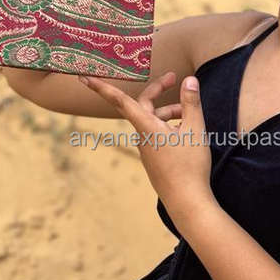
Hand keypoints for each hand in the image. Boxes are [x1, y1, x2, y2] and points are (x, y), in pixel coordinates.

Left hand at [78, 70, 214, 225]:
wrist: (186, 202)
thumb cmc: (190, 166)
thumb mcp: (195, 129)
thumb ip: (191, 102)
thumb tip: (189, 80)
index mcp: (146, 127)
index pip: (120, 100)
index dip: (102, 86)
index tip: (84, 76)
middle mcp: (141, 137)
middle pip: (144, 106)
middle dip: (158, 91)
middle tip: (174, 79)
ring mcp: (146, 150)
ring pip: (153, 121)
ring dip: (170, 112)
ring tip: (190, 115)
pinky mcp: (153, 160)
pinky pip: (156, 135)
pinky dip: (169, 127)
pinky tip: (186, 133)